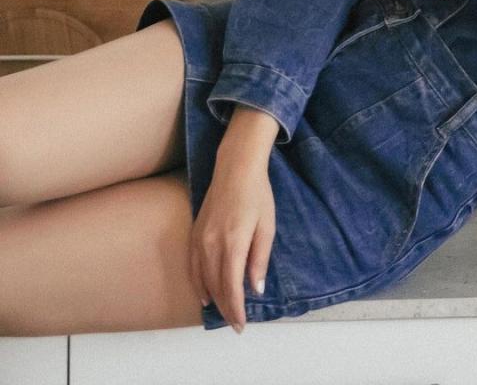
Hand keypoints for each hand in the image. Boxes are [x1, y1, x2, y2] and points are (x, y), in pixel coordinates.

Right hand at [189, 145, 276, 332]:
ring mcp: (200, 239)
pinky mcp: (194, 233)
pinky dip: (197, 283)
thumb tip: (256, 289)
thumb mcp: (267, 226)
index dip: (236, 309)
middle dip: (226, 308)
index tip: (241, 325)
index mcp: (233, 243)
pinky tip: (204, 294)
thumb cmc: (257, 195)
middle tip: (236, 324)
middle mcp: (212, 244)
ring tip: (224, 313)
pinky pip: (192, 266)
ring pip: (202, 279)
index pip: (232, 287)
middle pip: (216, 287)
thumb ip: (259, 259)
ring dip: (212, 299)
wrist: (235, 168)